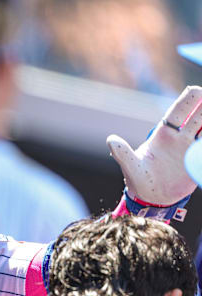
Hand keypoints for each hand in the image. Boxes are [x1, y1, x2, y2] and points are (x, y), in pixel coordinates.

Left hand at [107, 86, 201, 204]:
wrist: (153, 198)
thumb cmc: (139, 179)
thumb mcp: (131, 167)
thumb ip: (123, 154)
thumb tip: (110, 140)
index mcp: (164, 134)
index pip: (179, 111)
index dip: (189, 99)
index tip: (199, 90)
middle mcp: (182, 137)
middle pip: (200, 115)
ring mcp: (192, 148)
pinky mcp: (199, 161)